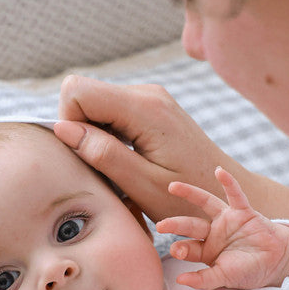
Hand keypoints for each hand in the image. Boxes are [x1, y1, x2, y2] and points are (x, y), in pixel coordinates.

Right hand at [55, 75, 276, 221]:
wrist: (226, 194)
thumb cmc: (187, 198)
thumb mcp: (142, 185)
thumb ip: (103, 155)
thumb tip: (63, 129)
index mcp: (145, 109)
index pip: (77, 91)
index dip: (70, 124)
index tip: (89, 157)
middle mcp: (147, 94)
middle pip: (83, 94)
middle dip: (82, 130)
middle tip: (106, 167)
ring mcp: (150, 98)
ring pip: (95, 103)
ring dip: (95, 136)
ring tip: (121, 167)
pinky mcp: (151, 108)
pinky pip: (111, 111)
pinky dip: (109, 136)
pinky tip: (129, 160)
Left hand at [157, 167, 288, 289]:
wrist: (276, 263)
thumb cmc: (249, 271)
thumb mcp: (224, 278)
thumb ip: (203, 279)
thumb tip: (180, 280)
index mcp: (206, 251)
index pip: (189, 248)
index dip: (181, 249)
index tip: (175, 251)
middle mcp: (213, 233)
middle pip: (191, 226)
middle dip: (176, 225)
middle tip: (161, 226)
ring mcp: (227, 220)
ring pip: (205, 203)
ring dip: (190, 194)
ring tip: (172, 186)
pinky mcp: (243, 212)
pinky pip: (235, 195)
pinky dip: (228, 183)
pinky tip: (219, 171)